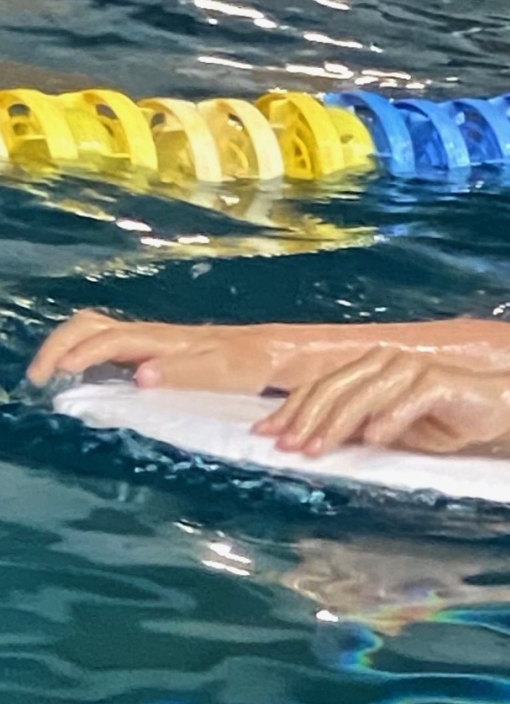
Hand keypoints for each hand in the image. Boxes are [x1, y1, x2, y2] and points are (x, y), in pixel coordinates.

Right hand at [30, 311, 279, 393]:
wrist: (275, 352)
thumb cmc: (254, 364)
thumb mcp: (226, 372)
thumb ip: (185, 374)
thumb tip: (140, 376)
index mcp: (162, 339)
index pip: (107, 339)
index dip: (77, 354)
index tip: (56, 374)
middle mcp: (151, 336)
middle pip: (90, 327)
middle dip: (59, 346)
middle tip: (40, 377)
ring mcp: (152, 342)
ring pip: (96, 331)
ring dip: (68, 347)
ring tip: (52, 375)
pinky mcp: (157, 351)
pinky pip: (109, 344)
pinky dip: (86, 353)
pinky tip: (83, 376)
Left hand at [255, 350, 509, 457]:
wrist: (498, 406)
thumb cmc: (444, 419)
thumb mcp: (392, 429)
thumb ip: (358, 428)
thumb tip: (315, 441)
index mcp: (369, 368)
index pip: (321, 387)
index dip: (291, 410)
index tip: (267, 434)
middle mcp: (385, 361)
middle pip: (334, 389)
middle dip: (306, 420)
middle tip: (287, 447)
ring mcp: (411, 368)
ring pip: (363, 395)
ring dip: (337, 424)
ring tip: (318, 448)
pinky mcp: (437, 381)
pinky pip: (406, 401)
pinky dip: (388, 420)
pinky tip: (371, 439)